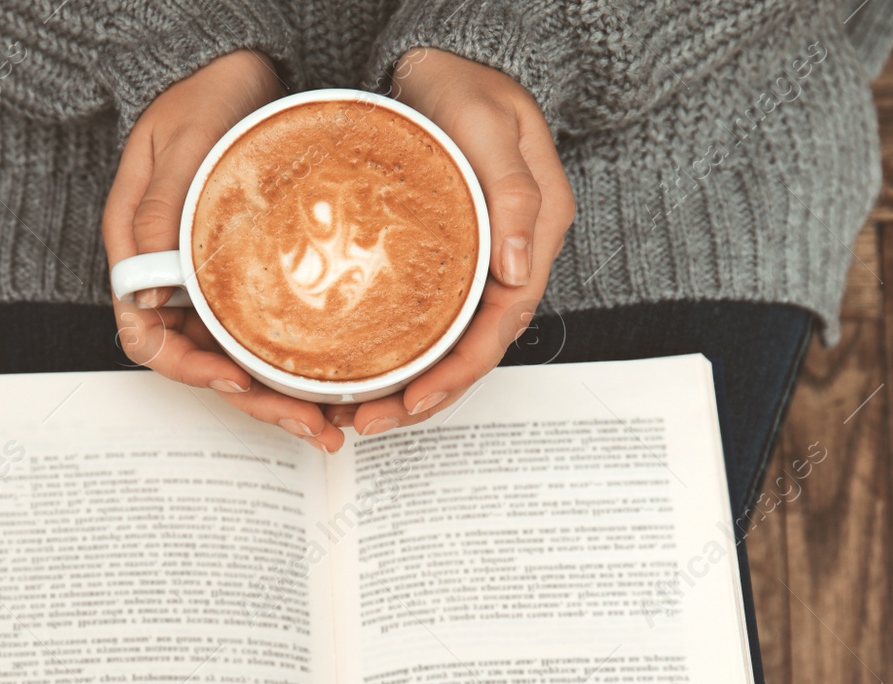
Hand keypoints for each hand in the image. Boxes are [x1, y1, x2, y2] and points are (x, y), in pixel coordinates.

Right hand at [103, 50, 347, 452]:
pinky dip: (293, 362)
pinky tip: (332, 381)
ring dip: (277, 395)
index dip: (189, 369)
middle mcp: (171, 276)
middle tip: (310, 423)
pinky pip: (262, 331)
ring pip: (235, 357)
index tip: (234, 379)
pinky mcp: (244, 275)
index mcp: (139, 251)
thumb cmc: (204, 91)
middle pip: (199, 362)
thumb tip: (148, 292)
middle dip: (251, 400)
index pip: (146, 337)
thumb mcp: (181, 142)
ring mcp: (208, 280)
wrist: (240, 62)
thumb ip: (161, 213)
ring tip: (329, 421)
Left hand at [326, 48, 575, 435]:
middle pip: (473, 348)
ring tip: (357, 414)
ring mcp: (479, 258)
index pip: (502, 325)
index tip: (414, 401)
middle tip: (367, 424)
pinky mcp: (445, 255)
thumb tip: (518, 273)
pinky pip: (427, 316)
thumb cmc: (468, 78)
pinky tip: (362, 369)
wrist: (442, 51)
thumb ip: (510, 194)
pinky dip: (399, 349)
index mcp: (535, 233)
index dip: (460, 372)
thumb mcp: (491, 125)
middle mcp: (510, 256)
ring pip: (450, 341)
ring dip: (409, 384)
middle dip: (426, 395)